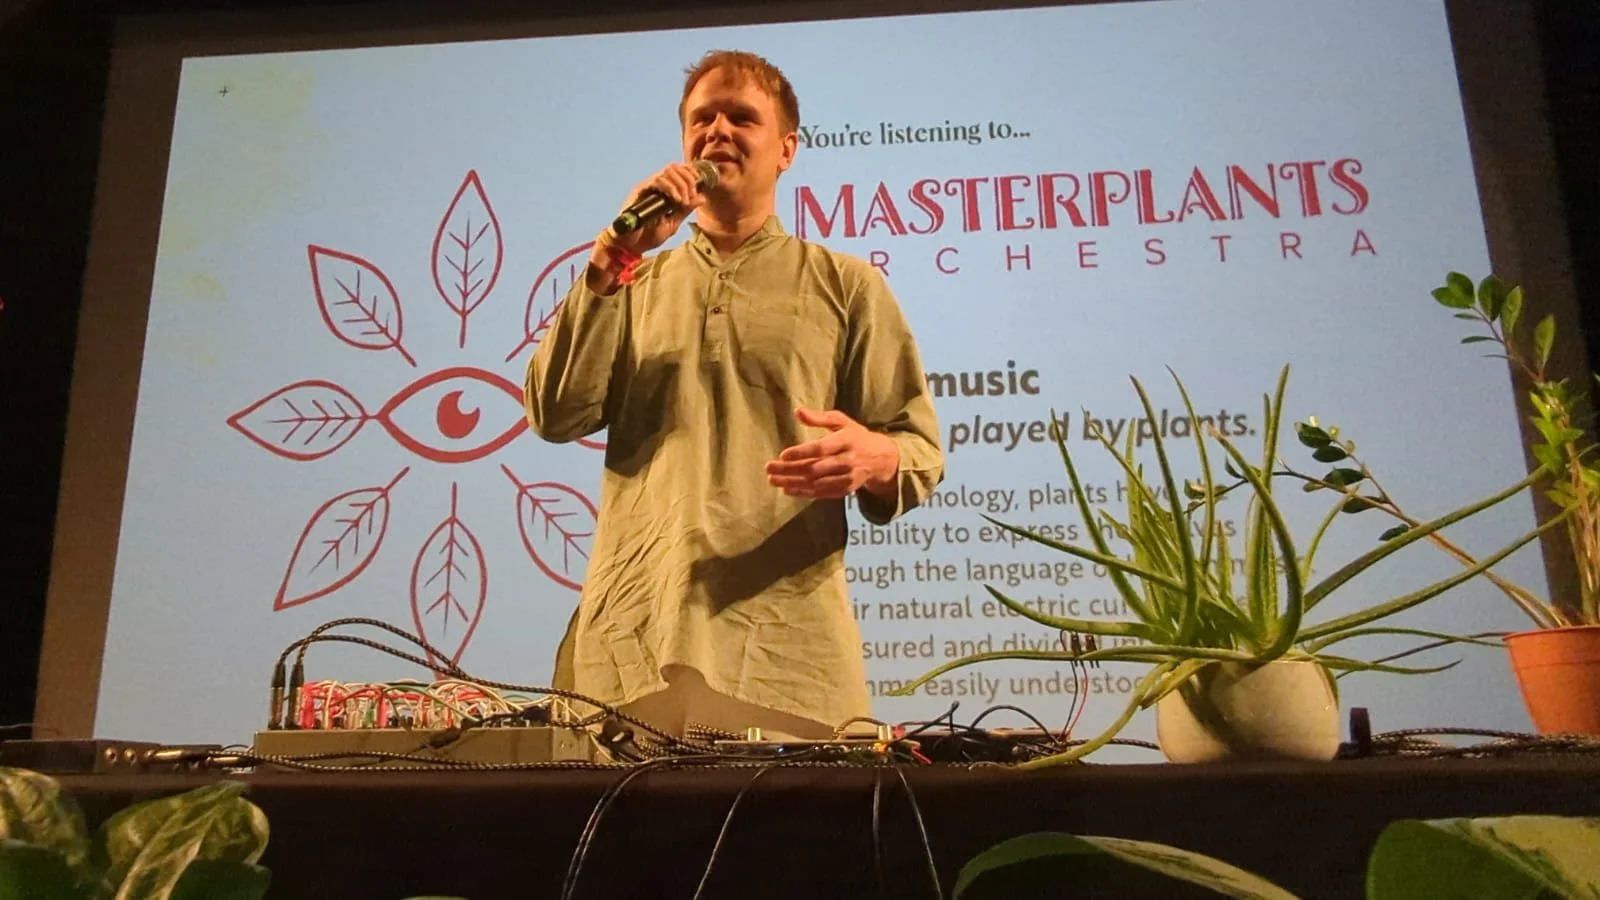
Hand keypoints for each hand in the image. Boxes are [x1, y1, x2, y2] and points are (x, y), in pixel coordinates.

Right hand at [605, 162, 708, 256]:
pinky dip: (670, 187)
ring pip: (667, 171)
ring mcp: (647, 187)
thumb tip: (702, 198)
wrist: (631, 245)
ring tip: (684, 200)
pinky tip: (676, 199)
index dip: (690, 172)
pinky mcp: (639, 190)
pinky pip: (657, 180)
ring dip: (681, 184)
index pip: (678, 170)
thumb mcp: (673, 223)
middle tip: (691, 196)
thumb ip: (685, 210)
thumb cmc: (648, 236)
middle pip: (674, 167)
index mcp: (663, 190)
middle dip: (688, 179)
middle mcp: (654, 185)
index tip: (699, 184)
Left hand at [766, 409, 899, 499]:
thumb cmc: (855, 436)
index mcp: (846, 440)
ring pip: (817, 483)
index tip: (782, 455)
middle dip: (790, 470)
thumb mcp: (841, 421)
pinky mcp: (846, 489)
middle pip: (815, 468)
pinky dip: (804, 493)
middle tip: (769, 468)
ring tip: (773, 480)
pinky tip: (788, 489)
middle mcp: (848, 460)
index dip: (802, 452)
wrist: (880, 458)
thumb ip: (819, 417)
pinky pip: (822, 493)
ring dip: (793, 483)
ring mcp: (847, 477)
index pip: (822, 448)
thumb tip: (797, 412)